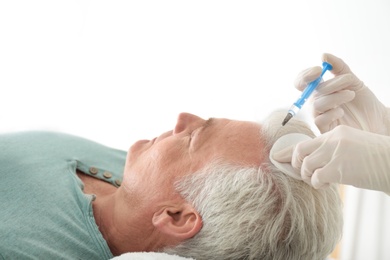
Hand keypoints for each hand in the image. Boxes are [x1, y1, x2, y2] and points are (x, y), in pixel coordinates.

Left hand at [272, 125, 389, 193]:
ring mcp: (335, 153)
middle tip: (305, 174)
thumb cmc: (375, 159)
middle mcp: (333, 140)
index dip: (289, 153)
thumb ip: (331, 151)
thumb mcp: (351, 148)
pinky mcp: (339, 168)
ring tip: (320, 181)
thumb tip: (311, 163)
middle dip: (297, 165)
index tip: (277, 158)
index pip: (306, 141)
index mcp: (336, 132)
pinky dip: (318, 184)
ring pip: (306, 166)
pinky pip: (316, 178)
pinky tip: (328, 184)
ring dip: (309, 177)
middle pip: (300, 152)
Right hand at [295, 53, 388, 134]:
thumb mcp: (352, 80)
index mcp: (318, 91)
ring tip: (351, 94)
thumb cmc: (362, 101)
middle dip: (330, 85)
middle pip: (310, 92)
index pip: (301, 82)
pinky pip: (320, 120)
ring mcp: (319, 116)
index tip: (320, 70)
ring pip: (317, 105)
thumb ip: (338, 67)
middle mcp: (316, 103)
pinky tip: (342, 111)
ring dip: (336, 97)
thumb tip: (323, 55)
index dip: (305, 75)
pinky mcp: (324, 130)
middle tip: (348, 81)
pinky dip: (332, 113)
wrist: (377, 120)